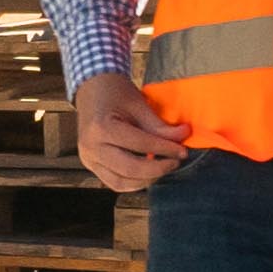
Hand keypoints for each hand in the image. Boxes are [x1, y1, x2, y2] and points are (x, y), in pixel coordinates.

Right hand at [71, 69, 188, 191]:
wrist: (92, 89)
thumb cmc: (115, 92)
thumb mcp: (139, 105)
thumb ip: (159, 125)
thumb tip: (184, 135)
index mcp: (101, 127)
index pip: (139, 145)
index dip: (165, 149)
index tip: (182, 151)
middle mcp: (91, 146)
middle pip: (130, 169)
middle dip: (157, 169)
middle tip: (175, 162)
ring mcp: (88, 158)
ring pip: (121, 182)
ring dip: (146, 179)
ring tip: (162, 167)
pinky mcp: (90, 165)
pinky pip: (114, 182)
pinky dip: (133, 181)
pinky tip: (148, 172)